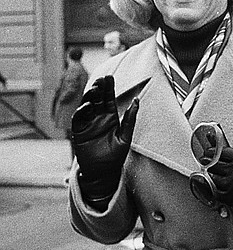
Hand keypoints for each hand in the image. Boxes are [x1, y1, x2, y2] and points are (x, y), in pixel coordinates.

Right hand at [71, 76, 138, 200]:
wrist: (103, 172)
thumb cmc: (115, 156)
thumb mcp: (126, 136)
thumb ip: (130, 119)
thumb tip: (137, 100)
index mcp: (111, 117)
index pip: (109, 99)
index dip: (108, 88)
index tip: (109, 77)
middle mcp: (98, 118)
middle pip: (97, 99)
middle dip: (99, 89)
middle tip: (102, 79)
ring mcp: (88, 124)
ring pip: (87, 106)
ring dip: (90, 97)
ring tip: (95, 89)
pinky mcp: (79, 132)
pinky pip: (79, 119)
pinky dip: (82, 112)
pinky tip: (87, 106)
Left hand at [206, 146, 232, 207]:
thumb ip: (224, 149)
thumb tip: (209, 135)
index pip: (219, 152)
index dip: (211, 152)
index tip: (208, 153)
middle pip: (213, 165)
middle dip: (212, 166)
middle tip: (215, 167)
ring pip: (212, 177)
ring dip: (214, 178)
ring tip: (223, 178)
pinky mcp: (228, 197)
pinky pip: (213, 190)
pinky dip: (216, 189)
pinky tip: (223, 187)